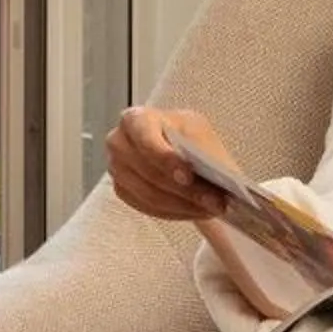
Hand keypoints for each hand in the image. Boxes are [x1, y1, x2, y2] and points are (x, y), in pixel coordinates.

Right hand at [105, 106, 232, 224]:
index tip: (188, 177)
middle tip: (215, 201)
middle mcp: (119, 143)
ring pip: (150, 196)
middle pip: (149, 173)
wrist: (179, 148)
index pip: (146, 140)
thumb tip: (213, 174)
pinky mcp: (122, 190)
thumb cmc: (186, 136)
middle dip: (185, 191)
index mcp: (136, 119)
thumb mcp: (198, 133)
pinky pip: (149, 208)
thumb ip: (202, 150)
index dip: (166, 160)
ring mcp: (117, 169)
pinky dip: (176, 212)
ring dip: (185, 205)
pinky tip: (196, 209)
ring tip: (212, 207)